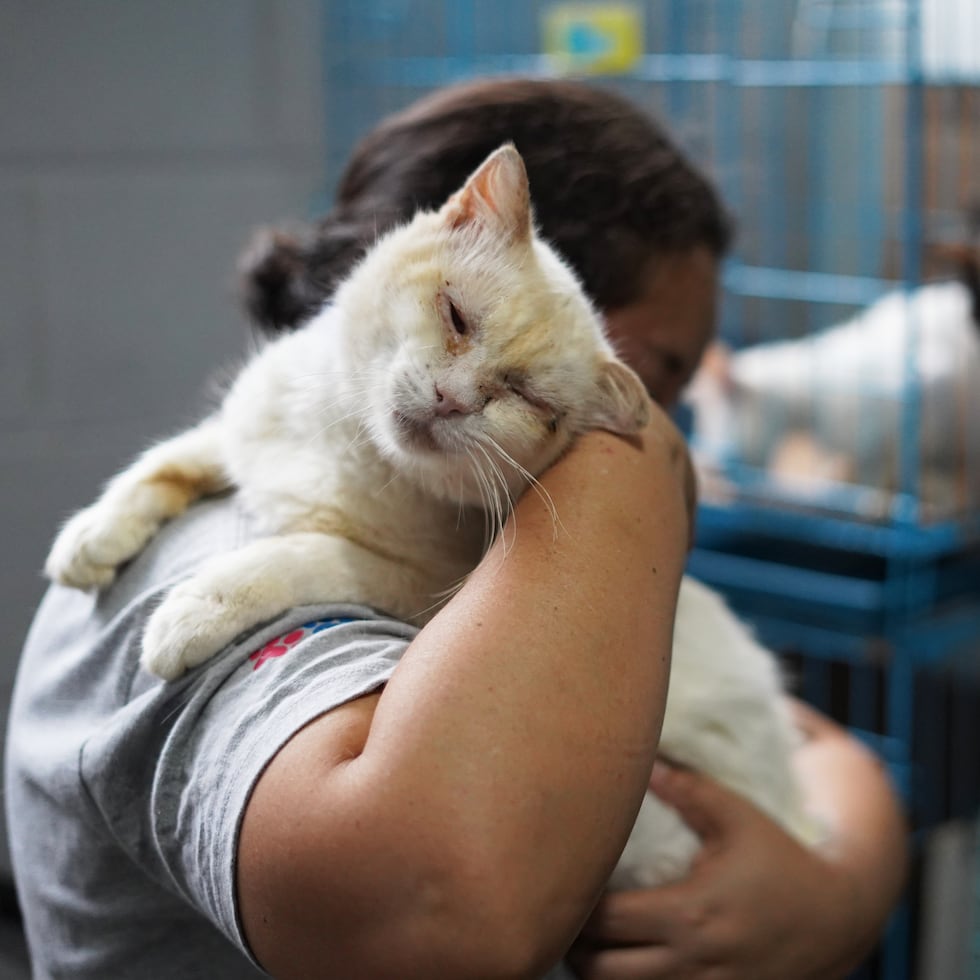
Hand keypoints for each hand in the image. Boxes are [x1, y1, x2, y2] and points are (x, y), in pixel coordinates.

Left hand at [568, 763, 873, 979]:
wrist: (836, 919)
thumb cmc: (780, 860)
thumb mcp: (737, 817)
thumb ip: (687, 790)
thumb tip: (642, 762)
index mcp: (689, 913)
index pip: (604, 920)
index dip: (575, 902)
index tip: (567, 878)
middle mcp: (692, 962)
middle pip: (601, 970)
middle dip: (576, 943)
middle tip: (567, 911)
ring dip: (598, 971)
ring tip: (589, 939)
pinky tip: (626, 960)